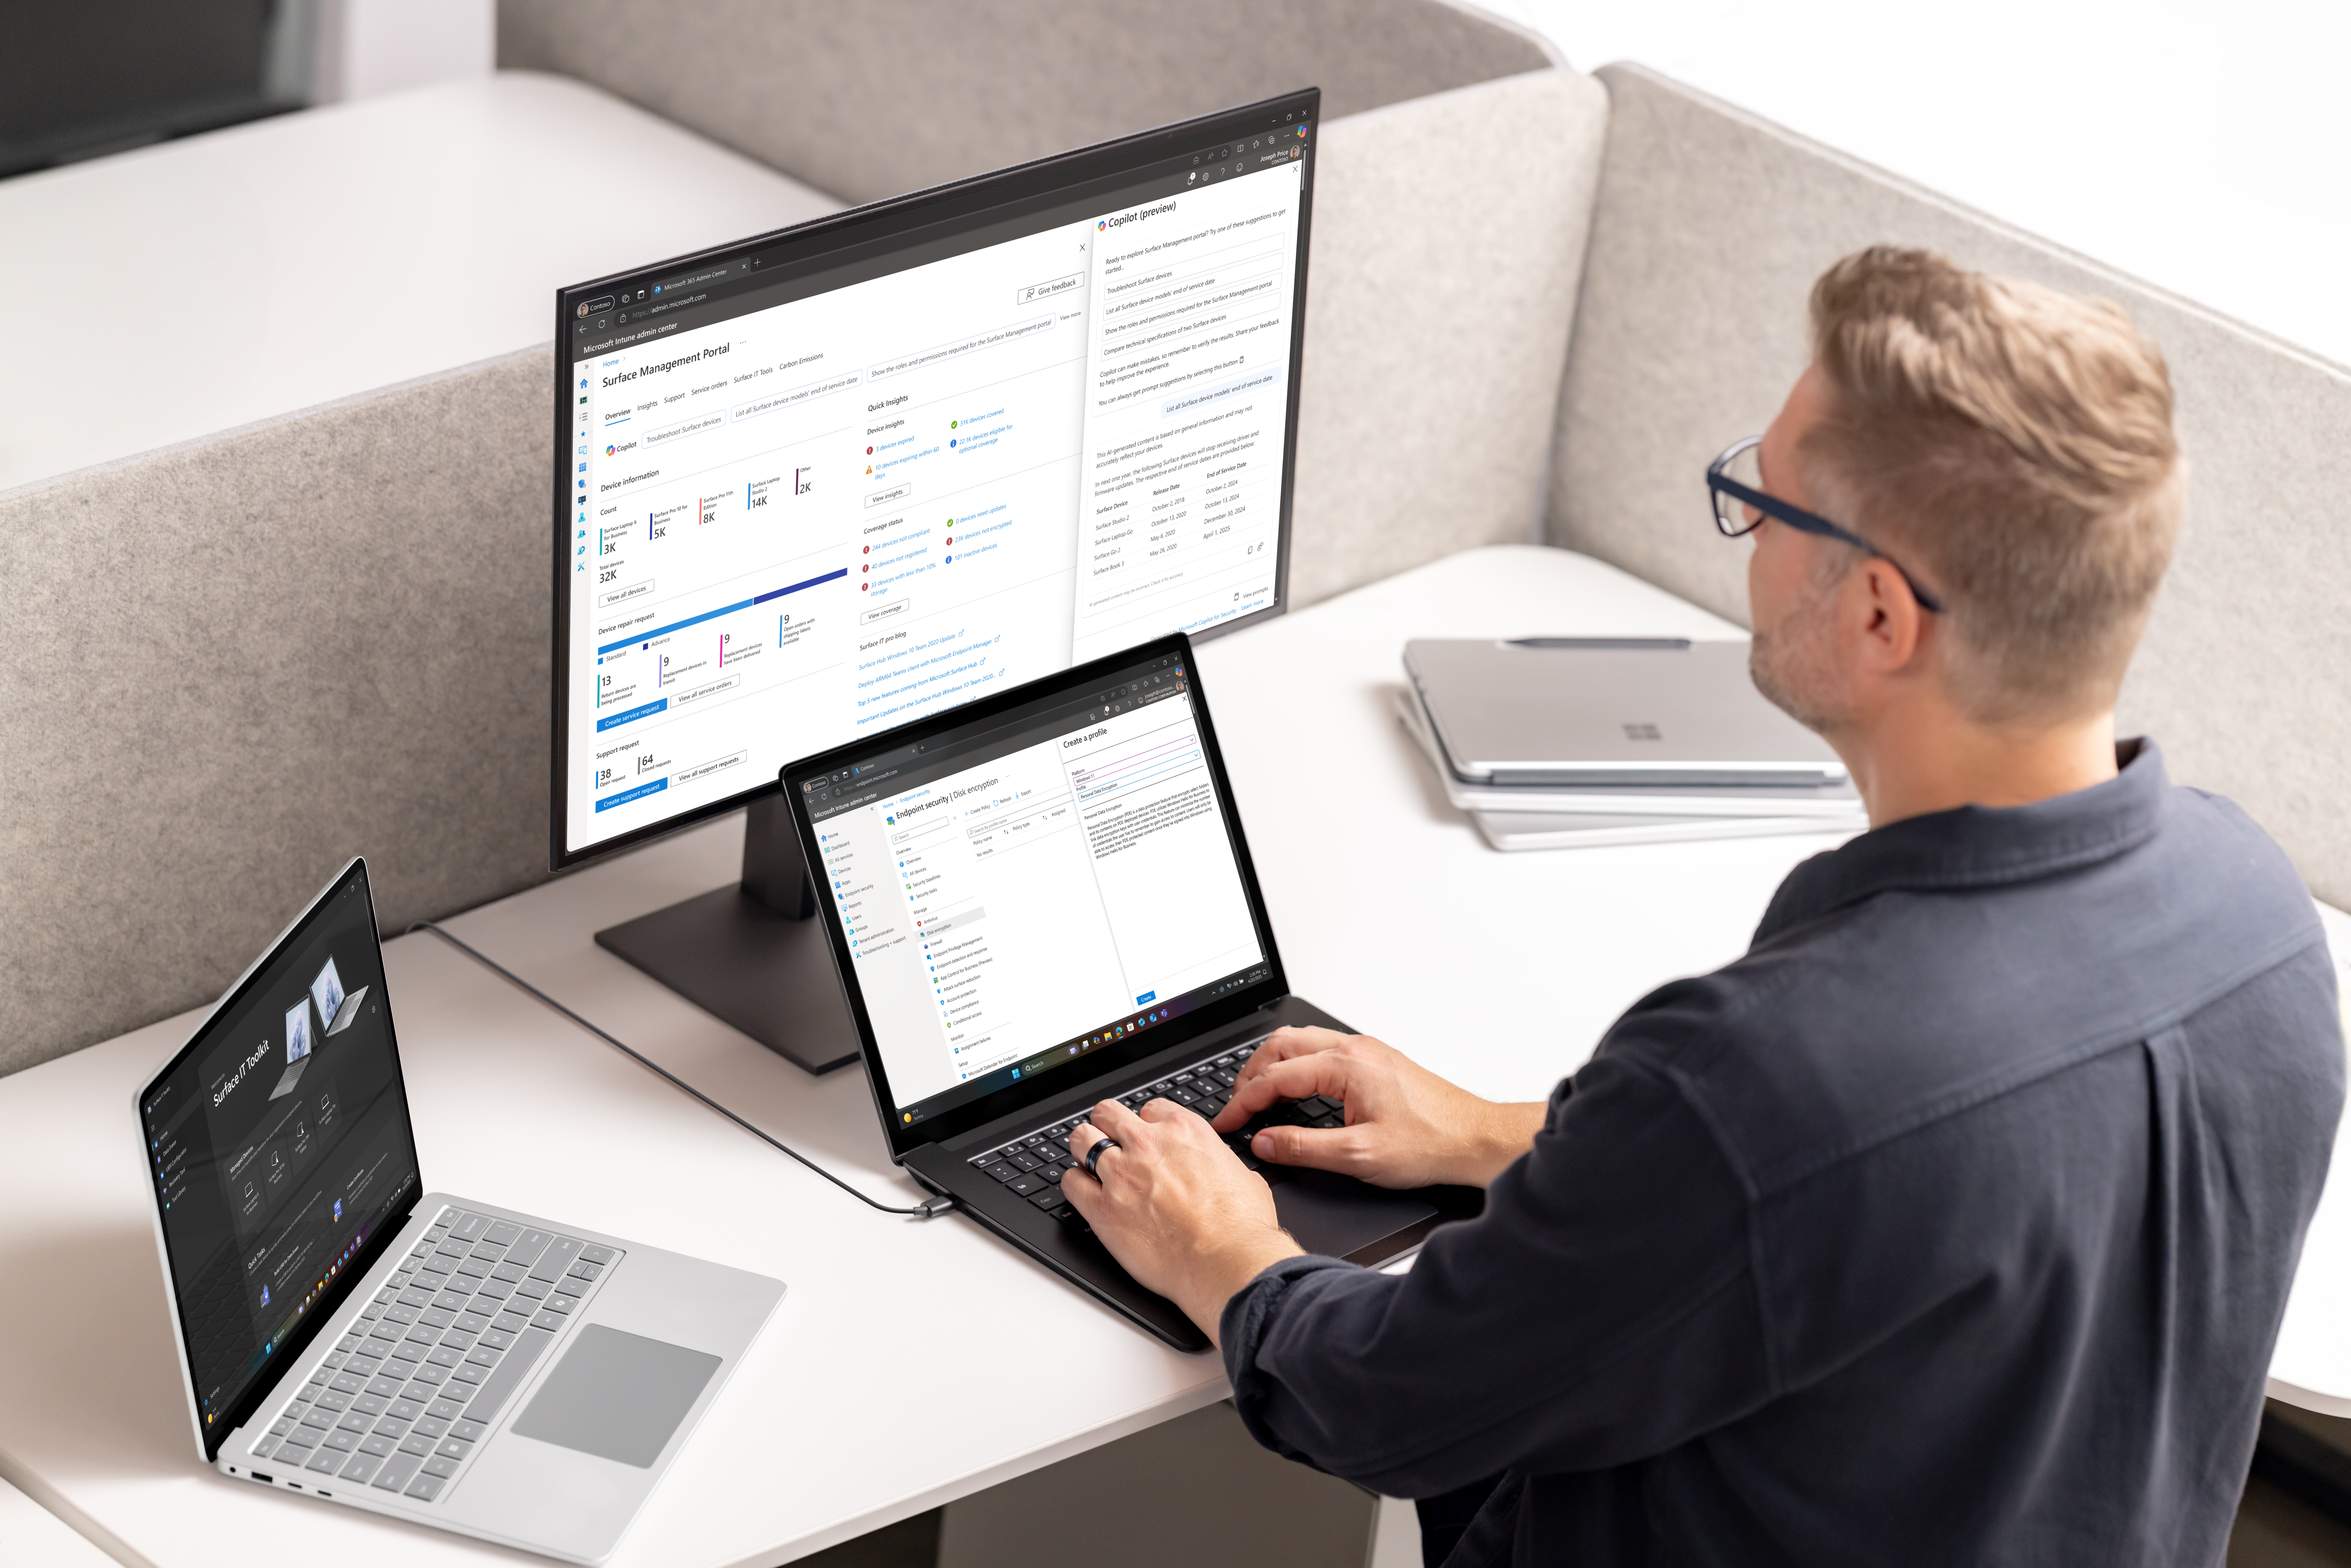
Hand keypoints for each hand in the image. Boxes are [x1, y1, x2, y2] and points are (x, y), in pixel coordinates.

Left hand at [1065, 1098, 1301, 1345]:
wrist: (1227, 1263)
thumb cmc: (1241, 1227)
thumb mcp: (1242, 1176)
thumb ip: (1217, 1161)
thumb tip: (1214, 1165)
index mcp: (1184, 1131)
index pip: (1150, 1109)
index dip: (1146, 1124)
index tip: (1145, 1137)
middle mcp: (1149, 1145)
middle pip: (1107, 1113)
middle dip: (1106, 1125)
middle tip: (1108, 1139)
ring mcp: (1121, 1174)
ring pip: (1082, 1139)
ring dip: (1084, 1148)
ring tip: (1087, 1160)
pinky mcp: (1102, 1209)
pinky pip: (1070, 1183)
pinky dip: (1075, 1184)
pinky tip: (1083, 1191)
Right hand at [1210, 1026, 1545, 1189]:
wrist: (1476, 1139)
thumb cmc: (1431, 1144)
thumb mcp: (1358, 1157)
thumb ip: (1303, 1147)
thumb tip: (1264, 1142)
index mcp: (1348, 1066)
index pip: (1277, 1076)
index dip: (1244, 1101)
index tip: (1227, 1121)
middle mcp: (1356, 1049)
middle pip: (1282, 1045)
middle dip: (1251, 1073)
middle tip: (1235, 1105)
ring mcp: (1368, 1051)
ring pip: (1302, 1042)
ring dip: (1273, 1064)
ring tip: (1256, 1094)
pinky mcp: (1377, 1060)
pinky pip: (1322, 1049)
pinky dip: (1297, 1064)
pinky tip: (1294, 1087)